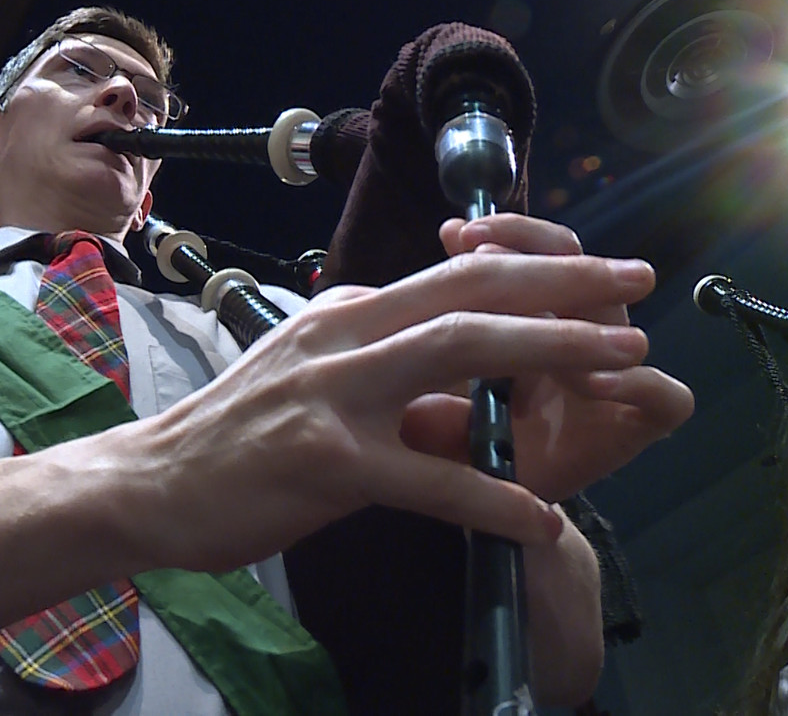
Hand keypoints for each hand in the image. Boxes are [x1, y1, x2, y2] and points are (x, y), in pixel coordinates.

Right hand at [116, 248, 669, 572]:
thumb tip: (449, 374)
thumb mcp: (309, 377)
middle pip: (468, 288)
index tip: (592, 274)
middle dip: (563, 279)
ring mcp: (330, 393)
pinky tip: (538, 518)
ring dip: (551, 347)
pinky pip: (428, 478)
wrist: (150, 482)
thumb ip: (377, 364)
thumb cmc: (232, 437)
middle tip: (636, 279)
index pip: (451, 277)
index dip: (531, 269)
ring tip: (622, 356)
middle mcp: (340, 334)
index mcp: (343, 314)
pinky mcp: (322, 461)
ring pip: (457, 351)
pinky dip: (491, 498)